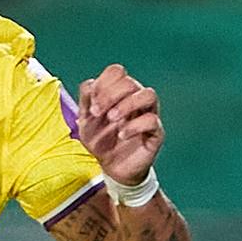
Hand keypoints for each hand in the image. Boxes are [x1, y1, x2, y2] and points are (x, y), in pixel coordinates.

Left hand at [75, 64, 162, 187]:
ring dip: (127, 104)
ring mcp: (148, 114)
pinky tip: (121, 135)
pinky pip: (153, 120)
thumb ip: (85, 101)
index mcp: (119, 93)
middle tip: (96, 113)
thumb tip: (90, 84)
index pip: (117, 72)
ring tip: (111, 119)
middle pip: (130, 82)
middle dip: (109, 95)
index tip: (91, 104)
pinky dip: (134, 126)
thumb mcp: (85, 122)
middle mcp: (135, 100)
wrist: (112, 168)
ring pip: (149, 94)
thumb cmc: (101, 141)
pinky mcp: (155, 132)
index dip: (102, 82)